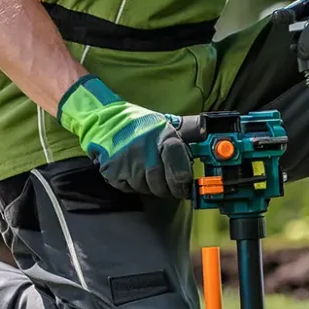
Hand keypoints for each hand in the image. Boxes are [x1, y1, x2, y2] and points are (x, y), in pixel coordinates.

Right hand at [57, 76, 192, 198]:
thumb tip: (204, 136)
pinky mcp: (113, 170)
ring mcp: (129, 162)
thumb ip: (182, 135)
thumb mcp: (163, 123)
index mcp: (164, 136)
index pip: (180, 170)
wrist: (105, 118)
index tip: (184, 186)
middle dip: (167, 189)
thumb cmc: (138, 122)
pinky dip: (131, 185)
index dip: (183, 182)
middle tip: (168, 186)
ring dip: (149, 187)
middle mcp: (147, 150)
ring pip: (146, 189)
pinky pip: (128, 188)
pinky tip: (131, 171)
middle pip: (162, 185)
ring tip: (146, 173)